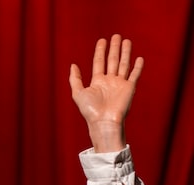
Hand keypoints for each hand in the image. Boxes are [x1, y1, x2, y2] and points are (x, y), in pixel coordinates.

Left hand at [69, 34, 142, 151]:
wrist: (104, 121)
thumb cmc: (90, 110)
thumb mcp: (78, 93)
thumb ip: (75, 79)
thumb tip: (73, 65)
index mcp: (97, 81)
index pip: (99, 62)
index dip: (100, 51)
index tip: (102, 40)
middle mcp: (109, 81)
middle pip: (112, 60)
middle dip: (114, 48)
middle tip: (116, 36)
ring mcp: (120, 84)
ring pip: (123, 64)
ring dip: (125, 52)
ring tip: (126, 41)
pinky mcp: (129, 88)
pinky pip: (134, 75)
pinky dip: (137, 67)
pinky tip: (139, 58)